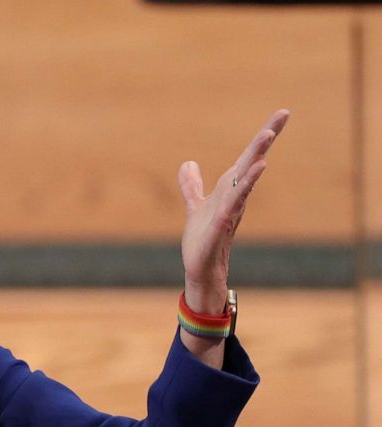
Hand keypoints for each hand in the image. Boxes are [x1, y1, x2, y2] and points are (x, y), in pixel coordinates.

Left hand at [178, 109, 289, 315]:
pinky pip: (233, 204)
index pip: (247, 157)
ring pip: (245, 180)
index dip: (262, 137)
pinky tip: (252, 175)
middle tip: (283, 114)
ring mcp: (230, 209)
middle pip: (252, 161)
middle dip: (266, 138)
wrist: (200, 267)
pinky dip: (242, 189)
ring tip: (267, 136)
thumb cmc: (202, 238)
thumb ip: (192, 185)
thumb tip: (188, 163)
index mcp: (229, 188)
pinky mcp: (221, 224)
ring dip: (255, 159)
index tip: (281, 114)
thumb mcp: (195, 205)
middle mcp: (234, 195)